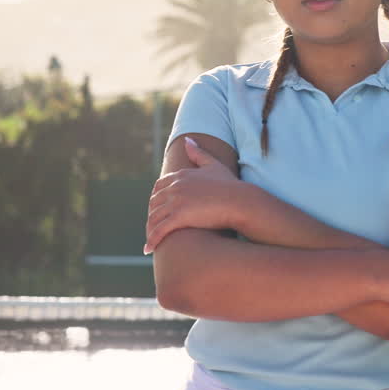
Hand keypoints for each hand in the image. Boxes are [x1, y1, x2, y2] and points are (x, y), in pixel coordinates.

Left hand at [144, 136, 249, 253]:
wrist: (240, 201)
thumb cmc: (230, 185)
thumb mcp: (213, 165)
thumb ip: (198, 153)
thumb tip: (187, 140)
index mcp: (181, 175)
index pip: (159, 187)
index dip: (156, 199)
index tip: (157, 209)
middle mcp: (175, 187)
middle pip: (154, 203)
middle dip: (151, 216)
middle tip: (152, 228)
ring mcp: (176, 201)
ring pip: (154, 218)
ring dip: (149, 231)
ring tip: (149, 241)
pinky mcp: (179, 216)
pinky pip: (159, 230)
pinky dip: (151, 240)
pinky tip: (148, 249)